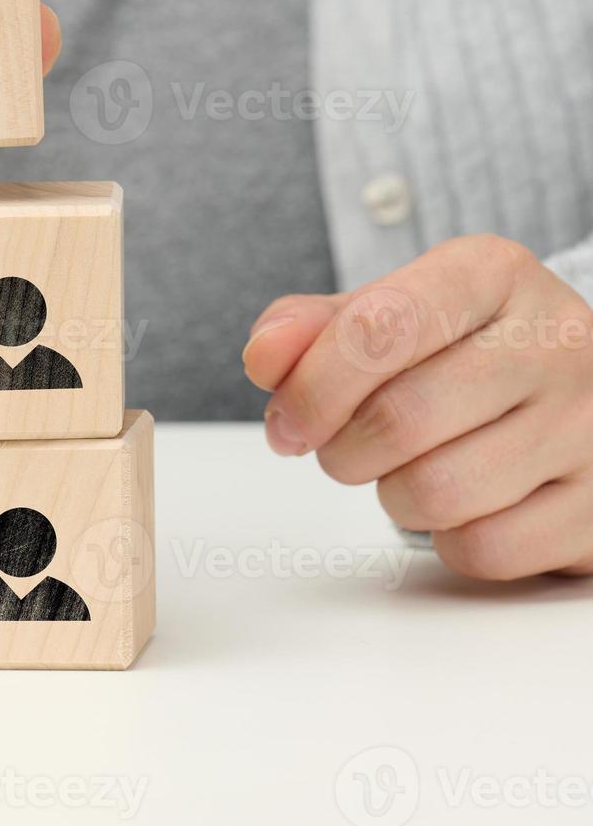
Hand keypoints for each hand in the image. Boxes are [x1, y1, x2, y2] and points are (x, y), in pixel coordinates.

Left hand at [243, 234, 592, 579]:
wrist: (573, 394)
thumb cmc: (461, 354)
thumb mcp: (387, 316)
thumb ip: (312, 329)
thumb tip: (264, 354)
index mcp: (492, 275)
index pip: (378, 328)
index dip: (312, 388)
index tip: (288, 422)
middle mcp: (556, 341)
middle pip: (398, 420)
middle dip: (343, 451)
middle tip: (346, 448)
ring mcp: (590, 425)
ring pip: (438, 493)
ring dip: (393, 497)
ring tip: (410, 469)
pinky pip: (485, 550)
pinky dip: (450, 542)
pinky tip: (465, 504)